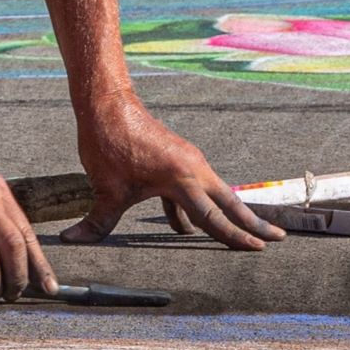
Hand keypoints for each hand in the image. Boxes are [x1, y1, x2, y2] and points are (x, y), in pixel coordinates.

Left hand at [62, 96, 280, 252]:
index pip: (214, 218)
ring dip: (229, 214)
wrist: (106, 102)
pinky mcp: (175, 159)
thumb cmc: (108, 143)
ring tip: (248, 232)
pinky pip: (193, 189)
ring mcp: (186, 162)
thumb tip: (71, 242)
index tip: (259, 248)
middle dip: (252, 222)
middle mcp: (193, 168)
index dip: (236, 236)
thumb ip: (96, 222)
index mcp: (182, 179)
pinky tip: (184, 228)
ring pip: (214, 194)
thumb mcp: (105, 188)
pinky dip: (195, 208)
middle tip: (278, 237)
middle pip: (229, 203)